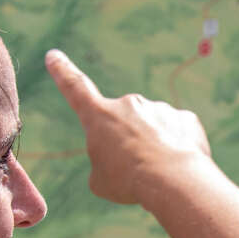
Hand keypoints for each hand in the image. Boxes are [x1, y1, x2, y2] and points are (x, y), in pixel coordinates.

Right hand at [45, 48, 211, 205]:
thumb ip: (106, 162)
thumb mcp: (100, 181)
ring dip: (153, 149)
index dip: (63, 72)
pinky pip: (177, 134)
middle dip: (128, 144)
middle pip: (124, 125)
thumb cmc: (128, 182)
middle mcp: (128, 104)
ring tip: (157, 173)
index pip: (75, 88)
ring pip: (152, 131)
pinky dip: (176, 150)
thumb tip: (122, 156)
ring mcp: (158, 108)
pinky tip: (177, 166)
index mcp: (99, 116)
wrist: (172, 179)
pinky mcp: (185, 118)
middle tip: (133, 170)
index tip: (54, 55)